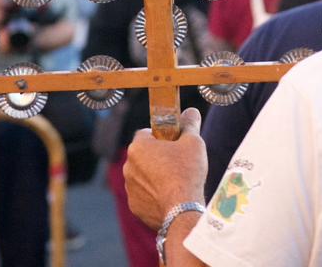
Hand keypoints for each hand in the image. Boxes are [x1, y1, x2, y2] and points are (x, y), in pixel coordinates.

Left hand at [124, 108, 207, 229]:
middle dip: (158, 157)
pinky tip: (170, 197)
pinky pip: (144, 195)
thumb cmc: (186, 172)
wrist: (182, 210)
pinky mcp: (134, 206)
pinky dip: (154, 195)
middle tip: (177, 163)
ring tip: (175, 182)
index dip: (162, 136)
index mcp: (138, 146)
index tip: (175, 143)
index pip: (147, 133)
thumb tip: (191, 111)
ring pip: (143, 176)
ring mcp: (129, 187)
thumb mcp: (194, 142)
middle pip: (144, 155)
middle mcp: (128, 166)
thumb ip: (190, 125)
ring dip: (154, 176)